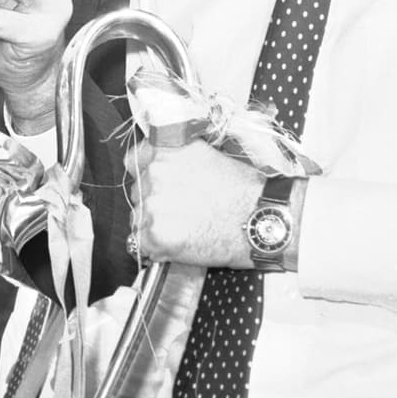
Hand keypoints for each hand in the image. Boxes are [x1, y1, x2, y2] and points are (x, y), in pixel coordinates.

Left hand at [127, 136, 264, 267]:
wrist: (262, 219)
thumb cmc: (244, 190)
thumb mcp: (209, 154)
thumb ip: (178, 156)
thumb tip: (162, 164)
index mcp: (165, 150)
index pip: (134, 159)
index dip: (147, 173)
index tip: (159, 183)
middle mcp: (154, 173)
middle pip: (138, 191)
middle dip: (156, 201)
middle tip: (184, 210)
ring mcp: (152, 205)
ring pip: (138, 218)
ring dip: (156, 224)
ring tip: (187, 228)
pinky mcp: (155, 236)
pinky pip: (142, 243)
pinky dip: (158, 247)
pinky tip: (182, 243)